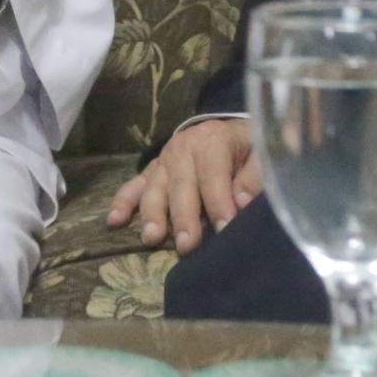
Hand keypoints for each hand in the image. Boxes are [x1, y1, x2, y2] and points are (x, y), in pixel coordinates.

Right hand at [105, 119, 261, 253]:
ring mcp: (164, 160)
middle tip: (186, 245)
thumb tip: (243, 202)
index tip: (225, 230)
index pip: (214, 175)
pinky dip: (123, 202)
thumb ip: (255, 177)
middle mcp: (183, 148)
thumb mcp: (261, 154)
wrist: (229, 132)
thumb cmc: (248, 149)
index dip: (219, 203)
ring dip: (152, 214)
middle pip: (181, 185)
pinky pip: (134, 186)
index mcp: (213, 140)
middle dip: (184, 216)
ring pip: (155, 189)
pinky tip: (114, 220)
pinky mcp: (153, 172)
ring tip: (152, 238)